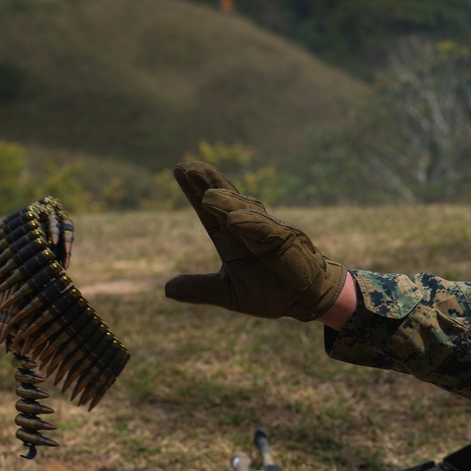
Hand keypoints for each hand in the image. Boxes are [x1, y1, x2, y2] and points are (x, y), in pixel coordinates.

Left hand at [165, 162, 346, 320]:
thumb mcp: (229, 293)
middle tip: (189, 168)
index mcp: (232, 239)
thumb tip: (166, 289)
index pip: (210, 212)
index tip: (180, 170)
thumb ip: (200, 289)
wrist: (304, 302)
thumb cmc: (270, 292)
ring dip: (227, 201)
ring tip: (206, 195)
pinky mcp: (288, 242)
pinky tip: (232, 219)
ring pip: (247, 212)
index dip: (194, 192)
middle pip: (227, 201)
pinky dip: (249, 224)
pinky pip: (266, 231)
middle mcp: (250, 229)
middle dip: (209, 183)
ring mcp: (270, 232)